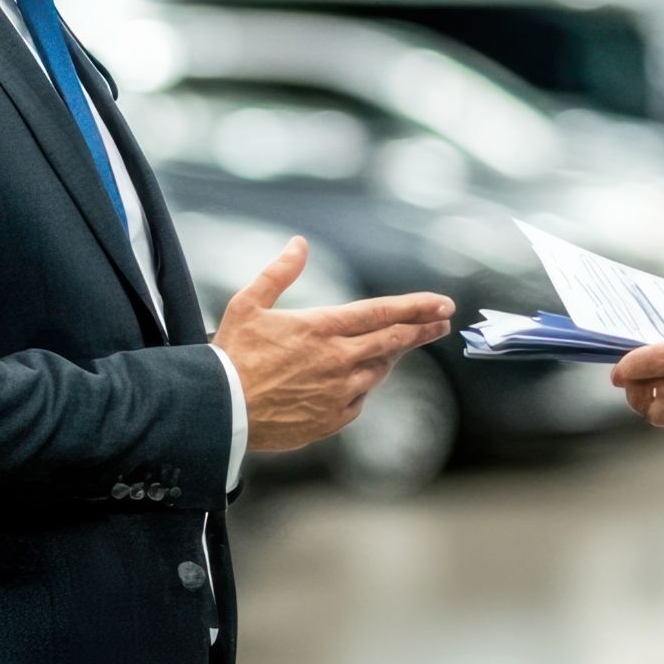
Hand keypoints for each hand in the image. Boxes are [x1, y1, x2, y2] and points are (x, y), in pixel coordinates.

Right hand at [214, 237, 454, 451]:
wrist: (220, 412)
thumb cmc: (231, 357)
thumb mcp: (249, 304)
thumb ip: (279, 273)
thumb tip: (298, 244)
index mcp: (322, 328)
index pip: (382, 313)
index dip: (417, 307)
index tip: (443, 304)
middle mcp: (338, 360)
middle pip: (393, 342)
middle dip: (422, 330)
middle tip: (443, 323)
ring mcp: (339, 393)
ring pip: (378, 371)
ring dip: (389, 357)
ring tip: (395, 349)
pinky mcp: (332, 419)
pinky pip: (358, 401)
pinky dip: (360, 387)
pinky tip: (355, 381)